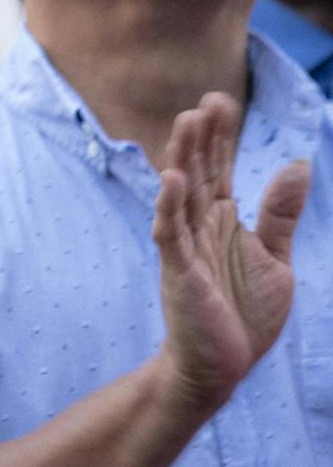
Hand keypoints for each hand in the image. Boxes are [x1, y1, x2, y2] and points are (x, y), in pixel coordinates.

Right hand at [151, 92, 310, 412]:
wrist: (222, 366)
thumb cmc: (243, 316)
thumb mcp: (274, 258)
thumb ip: (280, 213)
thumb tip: (296, 165)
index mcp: (222, 223)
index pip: (219, 170)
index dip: (220, 137)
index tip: (220, 101)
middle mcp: (200, 230)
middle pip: (198, 174)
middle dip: (200, 138)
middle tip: (204, 101)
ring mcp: (186, 250)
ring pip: (180, 195)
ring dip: (182, 159)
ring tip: (186, 124)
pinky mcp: (179, 273)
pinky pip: (171, 234)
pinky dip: (169, 207)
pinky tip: (173, 180)